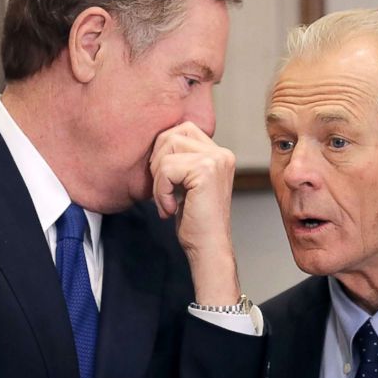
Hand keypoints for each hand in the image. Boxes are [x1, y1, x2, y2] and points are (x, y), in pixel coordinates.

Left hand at [150, 122, 239, 303]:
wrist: (208, 248)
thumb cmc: (196, 222)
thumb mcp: (187, 183)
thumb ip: (180, 160)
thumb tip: (156, 141)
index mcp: (220, 154)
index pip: (182, 129)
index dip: (163, 152)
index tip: (166, 182)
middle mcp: (222, 153)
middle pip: (171, 135)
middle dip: (158, 162)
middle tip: (163, 191)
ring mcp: (216, 160)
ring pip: (166, 150)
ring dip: (158, 178)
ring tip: (167, 201)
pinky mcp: (205, 170)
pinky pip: (166, 169)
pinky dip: (160, 191)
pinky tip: (171, 209)